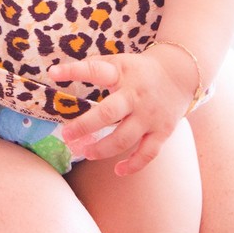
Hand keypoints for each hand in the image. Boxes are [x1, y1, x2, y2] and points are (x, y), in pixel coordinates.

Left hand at [49, 47, 198, 176]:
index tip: (53, 73)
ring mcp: (149, 115)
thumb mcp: (119, 62)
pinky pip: (148, 153)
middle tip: (66, 136)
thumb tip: (57, 73)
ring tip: (85, 151)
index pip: (95, 70)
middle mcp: (135, 95)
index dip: (74, 71)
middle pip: (108, 113)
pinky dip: (133, 165)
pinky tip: (118, 170)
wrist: (180, 74)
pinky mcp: (162, 131)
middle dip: (85, 126)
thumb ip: (95, 68)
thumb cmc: (139, 70)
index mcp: (122, 73)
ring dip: (102, 148)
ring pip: (124, 138)